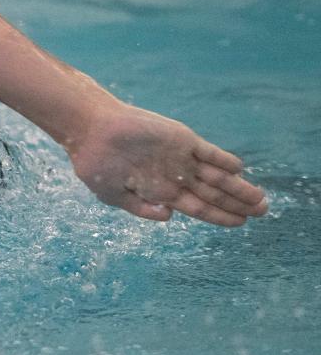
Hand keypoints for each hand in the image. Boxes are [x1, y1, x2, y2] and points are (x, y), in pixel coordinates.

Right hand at [67, 102, 267, 225]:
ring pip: (216, 175)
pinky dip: (223, 160)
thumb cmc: (97, 164)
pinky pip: (208, 152)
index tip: (241, 223)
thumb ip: (140, 207)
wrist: (91, 131)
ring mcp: (180, 157)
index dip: (220, 216)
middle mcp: (175, 176)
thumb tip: (169, 216)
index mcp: (161, 192)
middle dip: (238, 203)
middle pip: (214, 193)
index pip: (198, 207)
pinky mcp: (180, 139)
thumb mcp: (113, 195)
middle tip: (263, 211)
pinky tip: (239, 169)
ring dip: (239, 186)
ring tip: (260, 199)